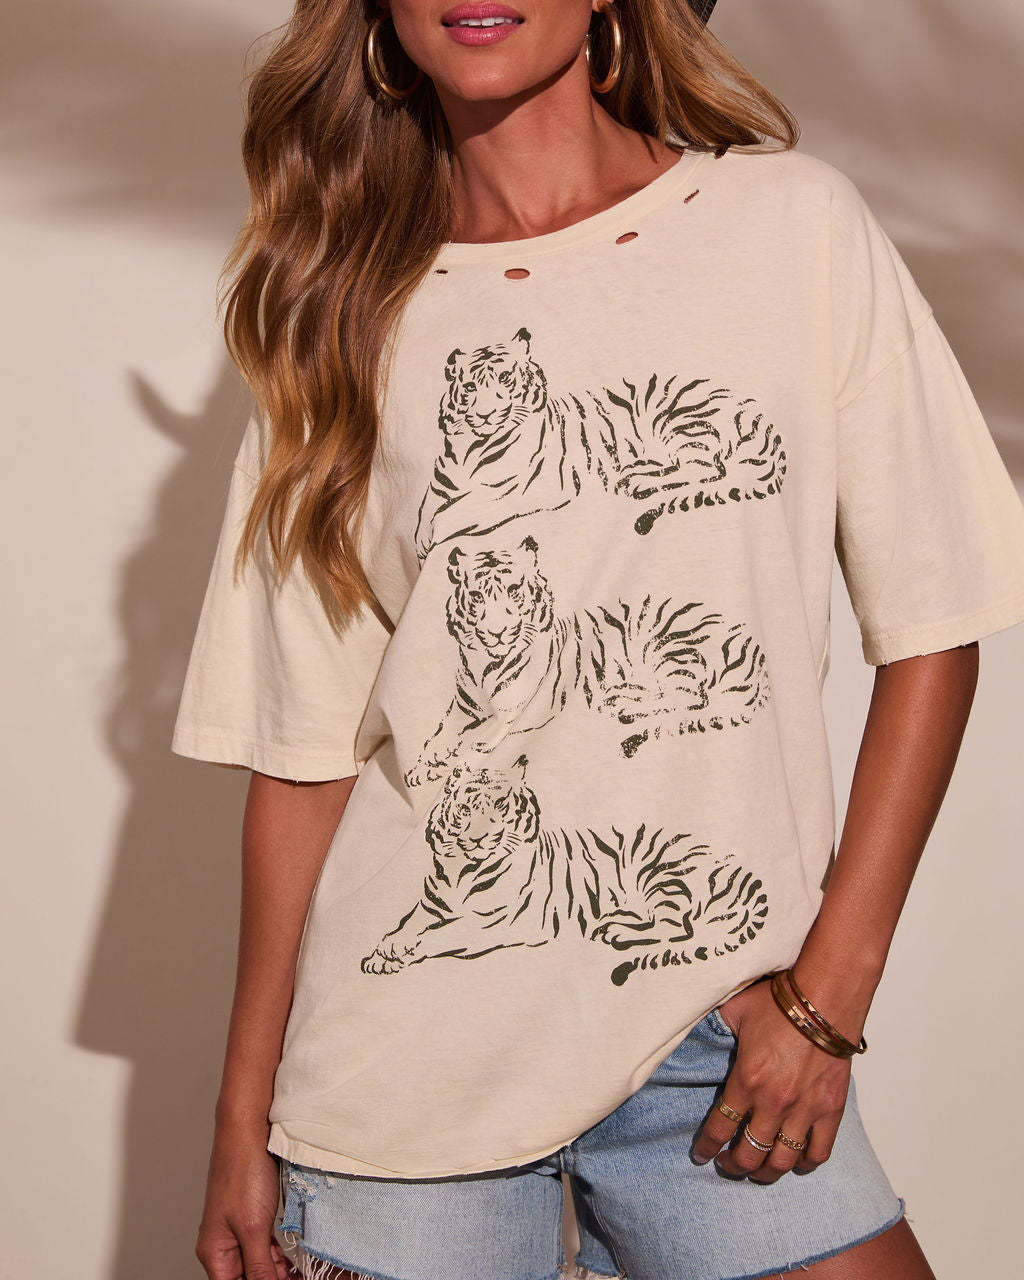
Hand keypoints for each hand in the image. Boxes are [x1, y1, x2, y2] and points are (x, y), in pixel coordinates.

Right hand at [196, 1118, 298, 1279]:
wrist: (249, 1129)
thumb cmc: (243, 1171)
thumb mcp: (254, 1228)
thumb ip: (259, 1266)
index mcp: (215, 1252)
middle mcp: (223, 1244)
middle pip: (247, 1277)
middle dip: (272, 1279)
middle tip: (299, 1278)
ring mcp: (238, 1229)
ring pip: (259, 1263)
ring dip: (278, 1270)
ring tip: (300, 1273)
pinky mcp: (253, 1215)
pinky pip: (265, 1245)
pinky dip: (279, 1254)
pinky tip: (295, 1259)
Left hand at [691, 975, 854, 1182]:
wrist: (825, 999)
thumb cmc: (779, 1001)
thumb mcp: (735, 1010)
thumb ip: (716, 1027)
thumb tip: (695, 1025)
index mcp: (746, 1080)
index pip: (720, 1127)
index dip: (707, 1147)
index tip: (701, 1154)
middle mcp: (774, 1102)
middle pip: (750, 1154)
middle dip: (734, 1165)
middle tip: (728, 1164)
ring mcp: (804, 1109)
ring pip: (783, 1161)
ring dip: (767, 1172)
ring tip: (759, 1170)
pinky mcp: (831, 1109)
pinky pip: (818, 1152)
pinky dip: (805, 1162)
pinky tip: (796, 1160)